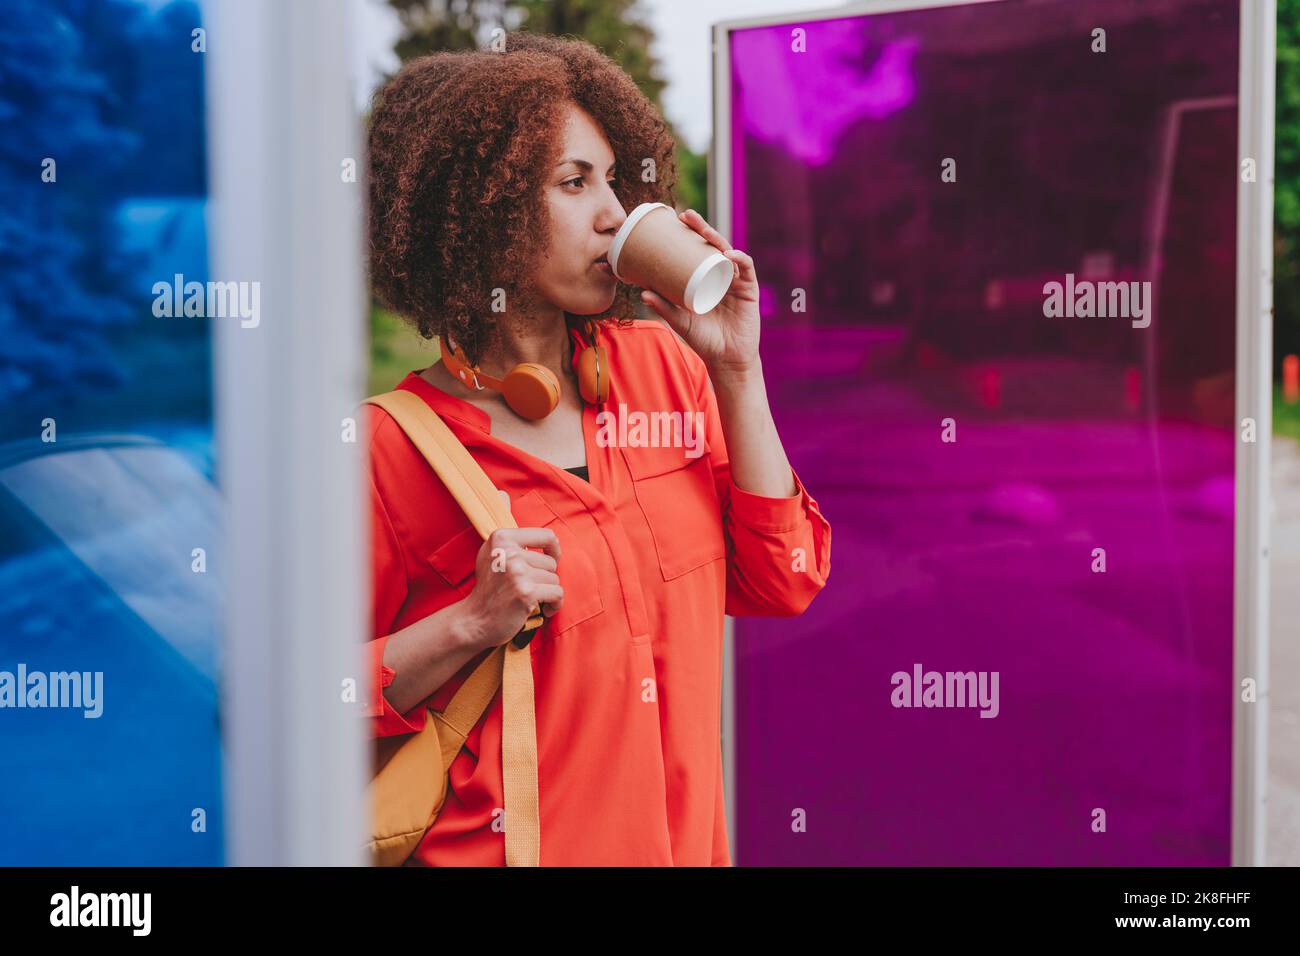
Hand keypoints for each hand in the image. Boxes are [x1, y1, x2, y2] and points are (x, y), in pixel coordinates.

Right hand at [457, 527, 563, 651]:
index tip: (552, 560)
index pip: (547, 535)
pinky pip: (557, 594)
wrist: (474, 620)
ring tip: (531, 599)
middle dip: (545, 578)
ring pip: (554, 579)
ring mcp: (517, 572)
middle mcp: (508, 552)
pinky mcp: (526, 592)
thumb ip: (515, 545)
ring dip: (547, 592)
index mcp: (501, 538)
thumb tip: (552, 543)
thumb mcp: (493, 556)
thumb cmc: (488, 590)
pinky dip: (555, 604)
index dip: (554, 549)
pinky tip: (545, 609)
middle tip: (529, 588)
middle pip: (551, 562)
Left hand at [638, 209, 760, 372]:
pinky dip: (739, 259)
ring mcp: (736, 281)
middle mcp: (721, 275)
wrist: (726, 359)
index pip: (697, 251)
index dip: (688, 235)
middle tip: (685, 215)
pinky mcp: (749, 290)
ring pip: (728, 252)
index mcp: (705, 278)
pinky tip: (728, 255)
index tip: (673, 221)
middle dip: (701, 228)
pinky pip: (746, 269)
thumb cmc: (704, 339)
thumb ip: (664, 307)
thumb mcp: (680, 321)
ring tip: (703, 230)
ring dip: (717, 238)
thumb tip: (642, 291)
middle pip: (712, 246)